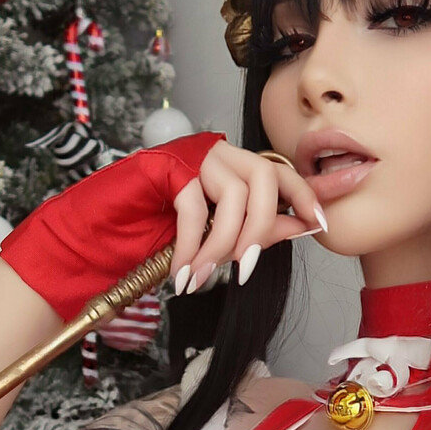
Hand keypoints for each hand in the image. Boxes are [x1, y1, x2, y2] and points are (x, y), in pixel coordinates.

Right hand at [170, 141, 325, 294]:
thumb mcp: (219, 229)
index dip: (307, 195)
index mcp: (237, 164)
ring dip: (222, 244)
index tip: (320, 223)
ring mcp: (195, 157)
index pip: (282, 171)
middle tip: (244, 269)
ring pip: (233, 195)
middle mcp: (220, 153)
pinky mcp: (169, 167)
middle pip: (265, 179)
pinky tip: (183, 272)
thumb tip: (301, 227)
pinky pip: (194, 208)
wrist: (109, 218)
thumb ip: (259, 225)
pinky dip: (192, 246)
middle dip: (261, 229)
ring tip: (204, 275)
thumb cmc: (164, 223)